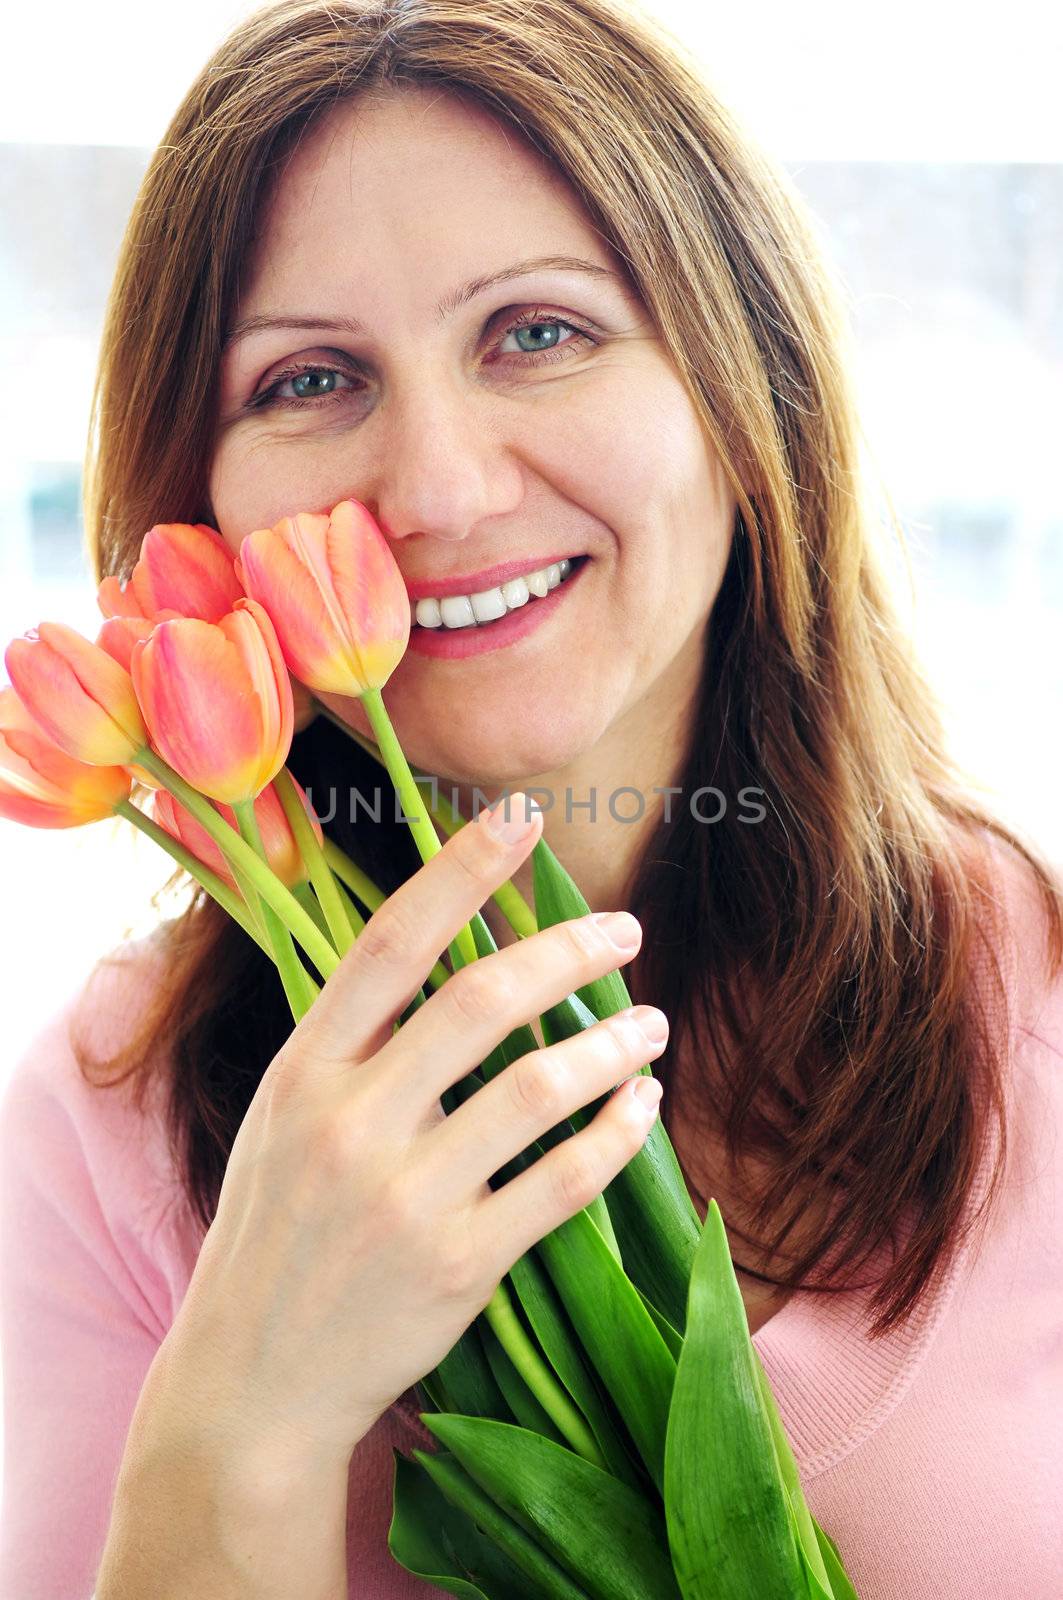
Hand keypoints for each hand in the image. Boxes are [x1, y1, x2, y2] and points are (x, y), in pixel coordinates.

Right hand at [154, 793, 667, 1472]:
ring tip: (651, 1025)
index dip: (460, 871)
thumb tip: (450, 958)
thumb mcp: (282, 1121)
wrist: (250, 1384)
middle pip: (482, 1000)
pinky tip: (642, 1106)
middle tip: (626, 931)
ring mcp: (403, 1198)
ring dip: (610, 1044)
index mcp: (302, 1070)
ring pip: (536, 1087)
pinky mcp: (457, 1267)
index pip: (390, 942)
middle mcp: (349, 1122)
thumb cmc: (276, 1234)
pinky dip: (617, 1133)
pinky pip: (563, 1181)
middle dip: (568, 951)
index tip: (521, 818)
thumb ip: (352, 1046)